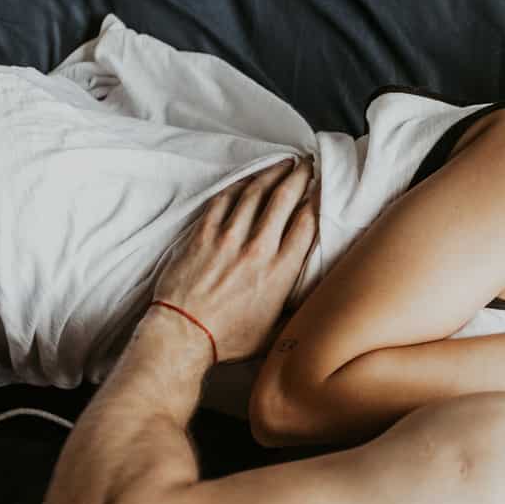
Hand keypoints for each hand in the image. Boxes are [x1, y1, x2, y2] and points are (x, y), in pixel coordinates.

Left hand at [152, 159, 317, 362]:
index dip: (317, 199)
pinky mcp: (202, 236)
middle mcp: (257, 250)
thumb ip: (296, 312)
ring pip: (254, 194)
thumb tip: (314, 304)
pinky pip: (222, 202)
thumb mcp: (274, 332)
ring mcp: (227, 240)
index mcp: (280, 272)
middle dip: (299, 177)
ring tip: (283, 163)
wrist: (182, 335)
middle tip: (307, 164)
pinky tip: (247, 179)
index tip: (322, 187)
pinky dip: (237, 186)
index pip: (306, 223)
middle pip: (284, 200)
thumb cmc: (227, 339)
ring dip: (271, 174)